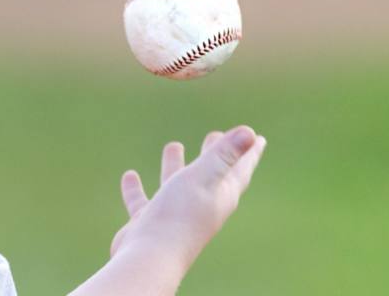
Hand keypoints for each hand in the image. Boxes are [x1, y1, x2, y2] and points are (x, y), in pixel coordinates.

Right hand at [109, 126, 266, 272]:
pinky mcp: (149, 223)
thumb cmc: (180, 216)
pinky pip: (143, 201)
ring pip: (177, 185)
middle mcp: (200, 206)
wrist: (150, 257)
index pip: (239, 170)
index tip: (258, 138)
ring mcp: (174, 216)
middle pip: (211, 176)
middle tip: (214, 135)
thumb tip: (250, 132)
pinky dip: (137, 188)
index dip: (249, 153)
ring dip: (175, 165)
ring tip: (174, 145)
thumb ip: (224, 154)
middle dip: (215, 155)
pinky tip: (130, 176)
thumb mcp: (203, 177)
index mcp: (220, 196)